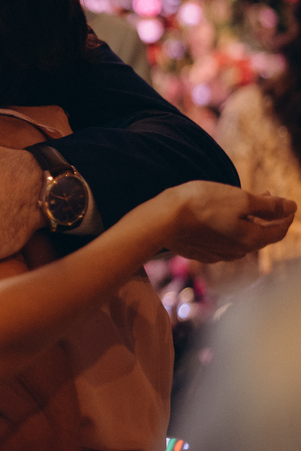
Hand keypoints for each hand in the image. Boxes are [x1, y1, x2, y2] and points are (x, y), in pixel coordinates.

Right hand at [154, 181, 294, 262]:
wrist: (163, 219)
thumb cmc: (202, 205)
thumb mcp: (240, 199)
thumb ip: (269, 205)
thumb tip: (291, 207)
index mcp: (252, 239)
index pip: (279, 230)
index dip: (286, 215)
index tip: (287, 203)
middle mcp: (238, 252)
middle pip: (259, 234)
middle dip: (265, 216)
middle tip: (263, 196)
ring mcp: (218, 254)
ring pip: (239, 238)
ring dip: (245, 221)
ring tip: (239, 204)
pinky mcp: (200, 252)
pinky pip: (221, 241)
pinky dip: (226, 228)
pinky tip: (218, 218)